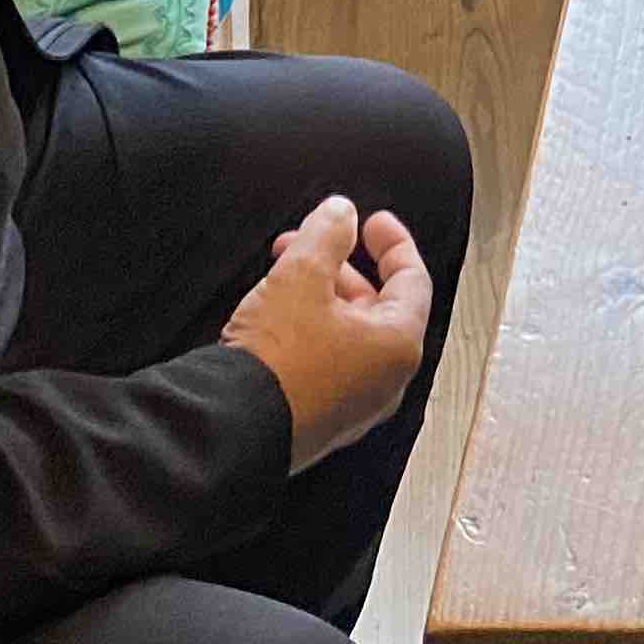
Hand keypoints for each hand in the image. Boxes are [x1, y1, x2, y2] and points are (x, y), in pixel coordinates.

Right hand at [220, 196, 431, 470]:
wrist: (230, 430)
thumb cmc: (277, 361)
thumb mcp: (301, 276)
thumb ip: (328, 235)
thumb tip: (342, 213)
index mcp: (398, 345)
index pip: (412, 280)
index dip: (392, 242)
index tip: (372, 221)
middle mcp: (385, 380)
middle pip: (376, 305)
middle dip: (340, 264)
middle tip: (312, 238)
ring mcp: (352, 405)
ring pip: (346, 333)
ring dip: (319, 293)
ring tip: (282, 268)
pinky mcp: (319, 419)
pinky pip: (325, 362)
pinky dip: (308, 329)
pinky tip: (274, 312)